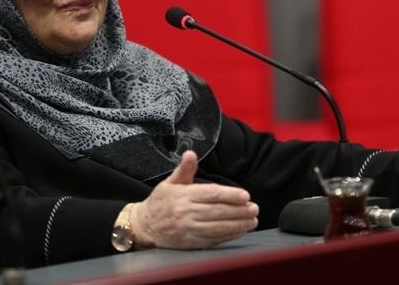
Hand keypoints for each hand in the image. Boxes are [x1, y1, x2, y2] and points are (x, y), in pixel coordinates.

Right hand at [129, 150, 258, 249]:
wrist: (143, 226)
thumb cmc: (160, 202)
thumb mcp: (169, 182)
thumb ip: (184, 170)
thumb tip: (190, 154)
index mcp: (183, 196)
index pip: (211, 194)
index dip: (230, 195)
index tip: (245, 196)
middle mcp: (186, 213)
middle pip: (217, 212)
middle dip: (239, 211)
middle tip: (254, 208)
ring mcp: (188, 230)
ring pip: (217, 228)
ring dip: (238, 225)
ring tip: (252, 221)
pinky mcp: (190, 243)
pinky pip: (213, 240)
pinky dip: (228, 237)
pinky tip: (240, 231)